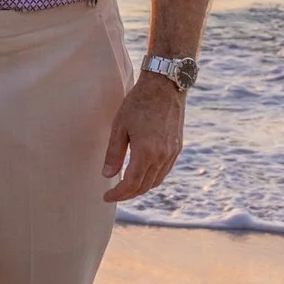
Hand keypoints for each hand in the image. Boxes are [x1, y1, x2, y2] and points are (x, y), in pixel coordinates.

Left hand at [102, 75, 184, 202]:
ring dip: (141, 187)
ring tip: (126, 186)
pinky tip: (142, 173)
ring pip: (156, 181)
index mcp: (146, 152)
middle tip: (114, 194)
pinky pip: (164, 171)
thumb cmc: (138, 102)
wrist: (165, 86)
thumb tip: (107, 175)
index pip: (131, 184)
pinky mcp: (177, 147)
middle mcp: (162, 156)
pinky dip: (152, 178)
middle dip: (128, 194)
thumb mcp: (119, 126)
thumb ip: (114, 153)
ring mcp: (172, 153)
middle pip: (144, 186)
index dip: (118, 194)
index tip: (106, 197)